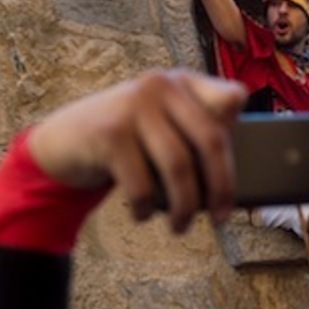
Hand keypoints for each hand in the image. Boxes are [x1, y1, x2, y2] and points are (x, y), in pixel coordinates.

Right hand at [28, 69, 246, 232]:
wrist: (63, 141)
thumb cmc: (130, 143)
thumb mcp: (164, 130)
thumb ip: (198, 137)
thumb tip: (236, 187)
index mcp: (183, 82)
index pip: (230, 98)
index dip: (243, 130)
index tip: (245, 159)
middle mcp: (161, 85)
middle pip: (211, 139)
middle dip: (221, 186)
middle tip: (222, 218)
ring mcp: (134, 105)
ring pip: (179, 166)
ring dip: (185, 206)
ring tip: (181, 226)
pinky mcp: (109, 132)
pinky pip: (142, 182)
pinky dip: (146, 208)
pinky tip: (142, 215)